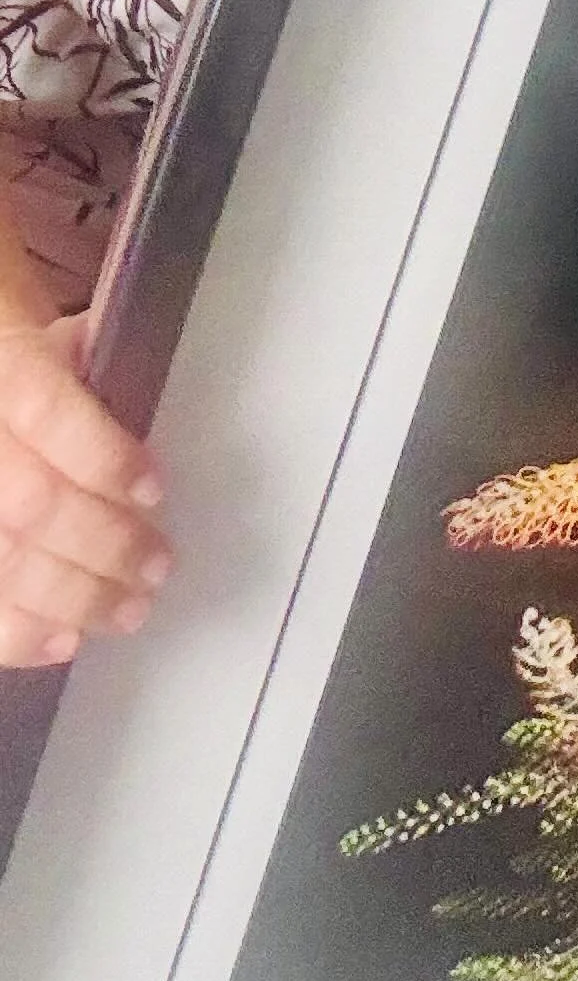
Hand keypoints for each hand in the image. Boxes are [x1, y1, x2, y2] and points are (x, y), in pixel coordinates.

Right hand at [0, 313, 169, 663]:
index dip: (103, 456)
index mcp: (1, 367)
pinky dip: (18, 635)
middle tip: (157, 566)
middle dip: (103, 543)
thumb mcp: (56, 339)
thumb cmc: (19, 362)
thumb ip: (98, 368)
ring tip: (129, 610)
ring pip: (1, 563)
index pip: (46, 412)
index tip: (155, 489)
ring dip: (73, 598)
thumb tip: (159, 401)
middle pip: (29, 504)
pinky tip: (65, 641)